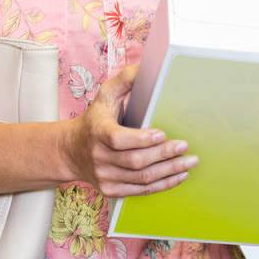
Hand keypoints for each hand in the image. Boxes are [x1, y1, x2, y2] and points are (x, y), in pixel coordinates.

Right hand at [63, 65, 196, 197]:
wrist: (70, 151)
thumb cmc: (94, 119)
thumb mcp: (104, 95)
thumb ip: (125, 79)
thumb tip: (146, 68)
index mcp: (97, 131)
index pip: (118, 139)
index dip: (141, 139)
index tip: (162, 133)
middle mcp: (99, 157)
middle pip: (135, 161)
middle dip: (164, 155)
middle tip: (185, 147)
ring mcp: (104, 176)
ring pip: (141, 178)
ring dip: (169, 171)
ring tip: (189, 162)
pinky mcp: (111, 190)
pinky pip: (140, 190)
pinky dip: (162, 185)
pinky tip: (178, 176)